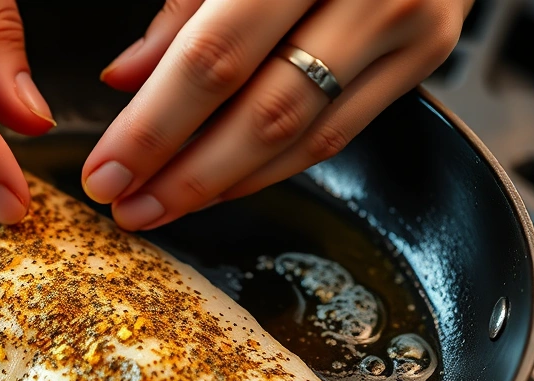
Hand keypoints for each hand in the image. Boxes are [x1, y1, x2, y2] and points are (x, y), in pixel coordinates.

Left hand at [83, 0, 470, 230]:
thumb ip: (184, 9)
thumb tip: (125, 80)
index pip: (214, 58)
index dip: (154, 127)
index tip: (106, 172)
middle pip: (265, 113)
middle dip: (187, 176)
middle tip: (130, 208)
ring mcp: (409, 26)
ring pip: (304, 137)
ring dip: (226, 184)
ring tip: (163, 206)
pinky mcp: (427, 54)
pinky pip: (337, 133)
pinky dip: (273, 168)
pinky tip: (223, 184)